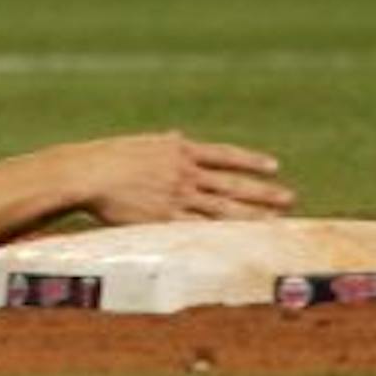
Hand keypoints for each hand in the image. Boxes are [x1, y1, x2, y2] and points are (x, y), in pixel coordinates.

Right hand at [71, 131, 294, 223]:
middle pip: (232, 184)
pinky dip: (224, 234)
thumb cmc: (107, 158)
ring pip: (224, 208)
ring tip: (277, 221)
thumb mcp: (142, 144)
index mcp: (179, 150)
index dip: (251, 161)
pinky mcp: (165, 217)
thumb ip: (165, 142)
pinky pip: (201, 228)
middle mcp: (184, 172)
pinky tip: (240, 240)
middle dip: (263, 192)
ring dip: (253, 215)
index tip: (274, 166)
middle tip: (289, 198)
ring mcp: (177, 196)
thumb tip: (179, 135)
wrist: (86, 173)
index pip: (225, 155)